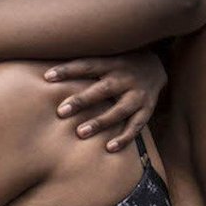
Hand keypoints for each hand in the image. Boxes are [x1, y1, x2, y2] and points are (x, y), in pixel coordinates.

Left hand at [44, 51, 166, 152]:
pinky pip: (137, 125)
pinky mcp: (148, 108)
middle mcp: (125, 78)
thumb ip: (85, 65)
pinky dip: (124, 137)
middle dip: (82, 101)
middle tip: (61, 112)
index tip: (47, 77)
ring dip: (100, 122)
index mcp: (111, 63)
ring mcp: (138, 94)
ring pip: (119, 110)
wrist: (158, 65)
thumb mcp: (106, 57)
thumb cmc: (120, 64)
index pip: (87, 65)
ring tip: (80, 133)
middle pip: (102, 90)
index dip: (67, 70)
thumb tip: (48, 70)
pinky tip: (109, 148)